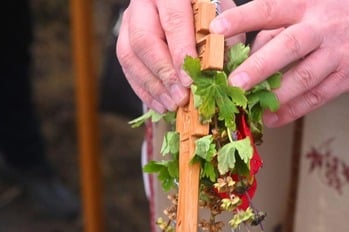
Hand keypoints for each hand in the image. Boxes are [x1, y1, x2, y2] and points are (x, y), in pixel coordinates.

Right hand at [116, 0, 241, 113]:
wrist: (192, 9)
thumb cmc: (211, 14)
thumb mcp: (223, 19)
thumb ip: (222, 39)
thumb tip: (219, 71)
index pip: (173, 21)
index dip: (180, 52)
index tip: (189, 80)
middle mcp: (144, 4)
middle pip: (144, 40)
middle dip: (164, 74)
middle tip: (180, 98)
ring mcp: (130, 22)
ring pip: (129, 55)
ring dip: (152, 86)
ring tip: (172, 105)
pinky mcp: (125, 40)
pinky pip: (128, 68)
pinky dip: (144, 90)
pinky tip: (161, 105)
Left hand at [210, 0, 348, 126]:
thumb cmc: (341, 14)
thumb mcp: (314, 5)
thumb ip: (281, 24)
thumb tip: (247, 49)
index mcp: (308, 4)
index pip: (271, 9)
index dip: (243, 17)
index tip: (216, 28)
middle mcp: (322, 28)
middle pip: (287, 45)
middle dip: (259, 65)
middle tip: (234, 81)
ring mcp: (336, 54)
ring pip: (303, 76)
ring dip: (276, 95)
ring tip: (251, 108)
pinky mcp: (347, 77)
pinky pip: (316, 97)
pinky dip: (293, 110)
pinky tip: (273, 118)